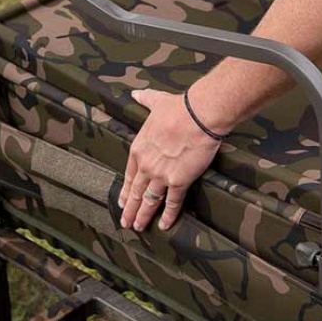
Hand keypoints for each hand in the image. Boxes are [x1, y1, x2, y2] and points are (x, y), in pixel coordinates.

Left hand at [120, 89, 222, 231]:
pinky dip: (168, 216)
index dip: (126, 191)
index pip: (129, 176)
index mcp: (138, 149)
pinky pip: (172, 203)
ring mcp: (161, 175)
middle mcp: (146, 165)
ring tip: (139, 227)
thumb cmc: (178, 108)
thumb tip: (136, 93)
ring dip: (144, 216)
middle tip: (126, 223)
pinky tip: (164, 225)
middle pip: (136, 193)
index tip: (123, 202)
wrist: (198, 115)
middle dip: (130, 210)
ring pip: (150, 201)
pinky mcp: (179, 181)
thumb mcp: (156, 101)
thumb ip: (145, 100)